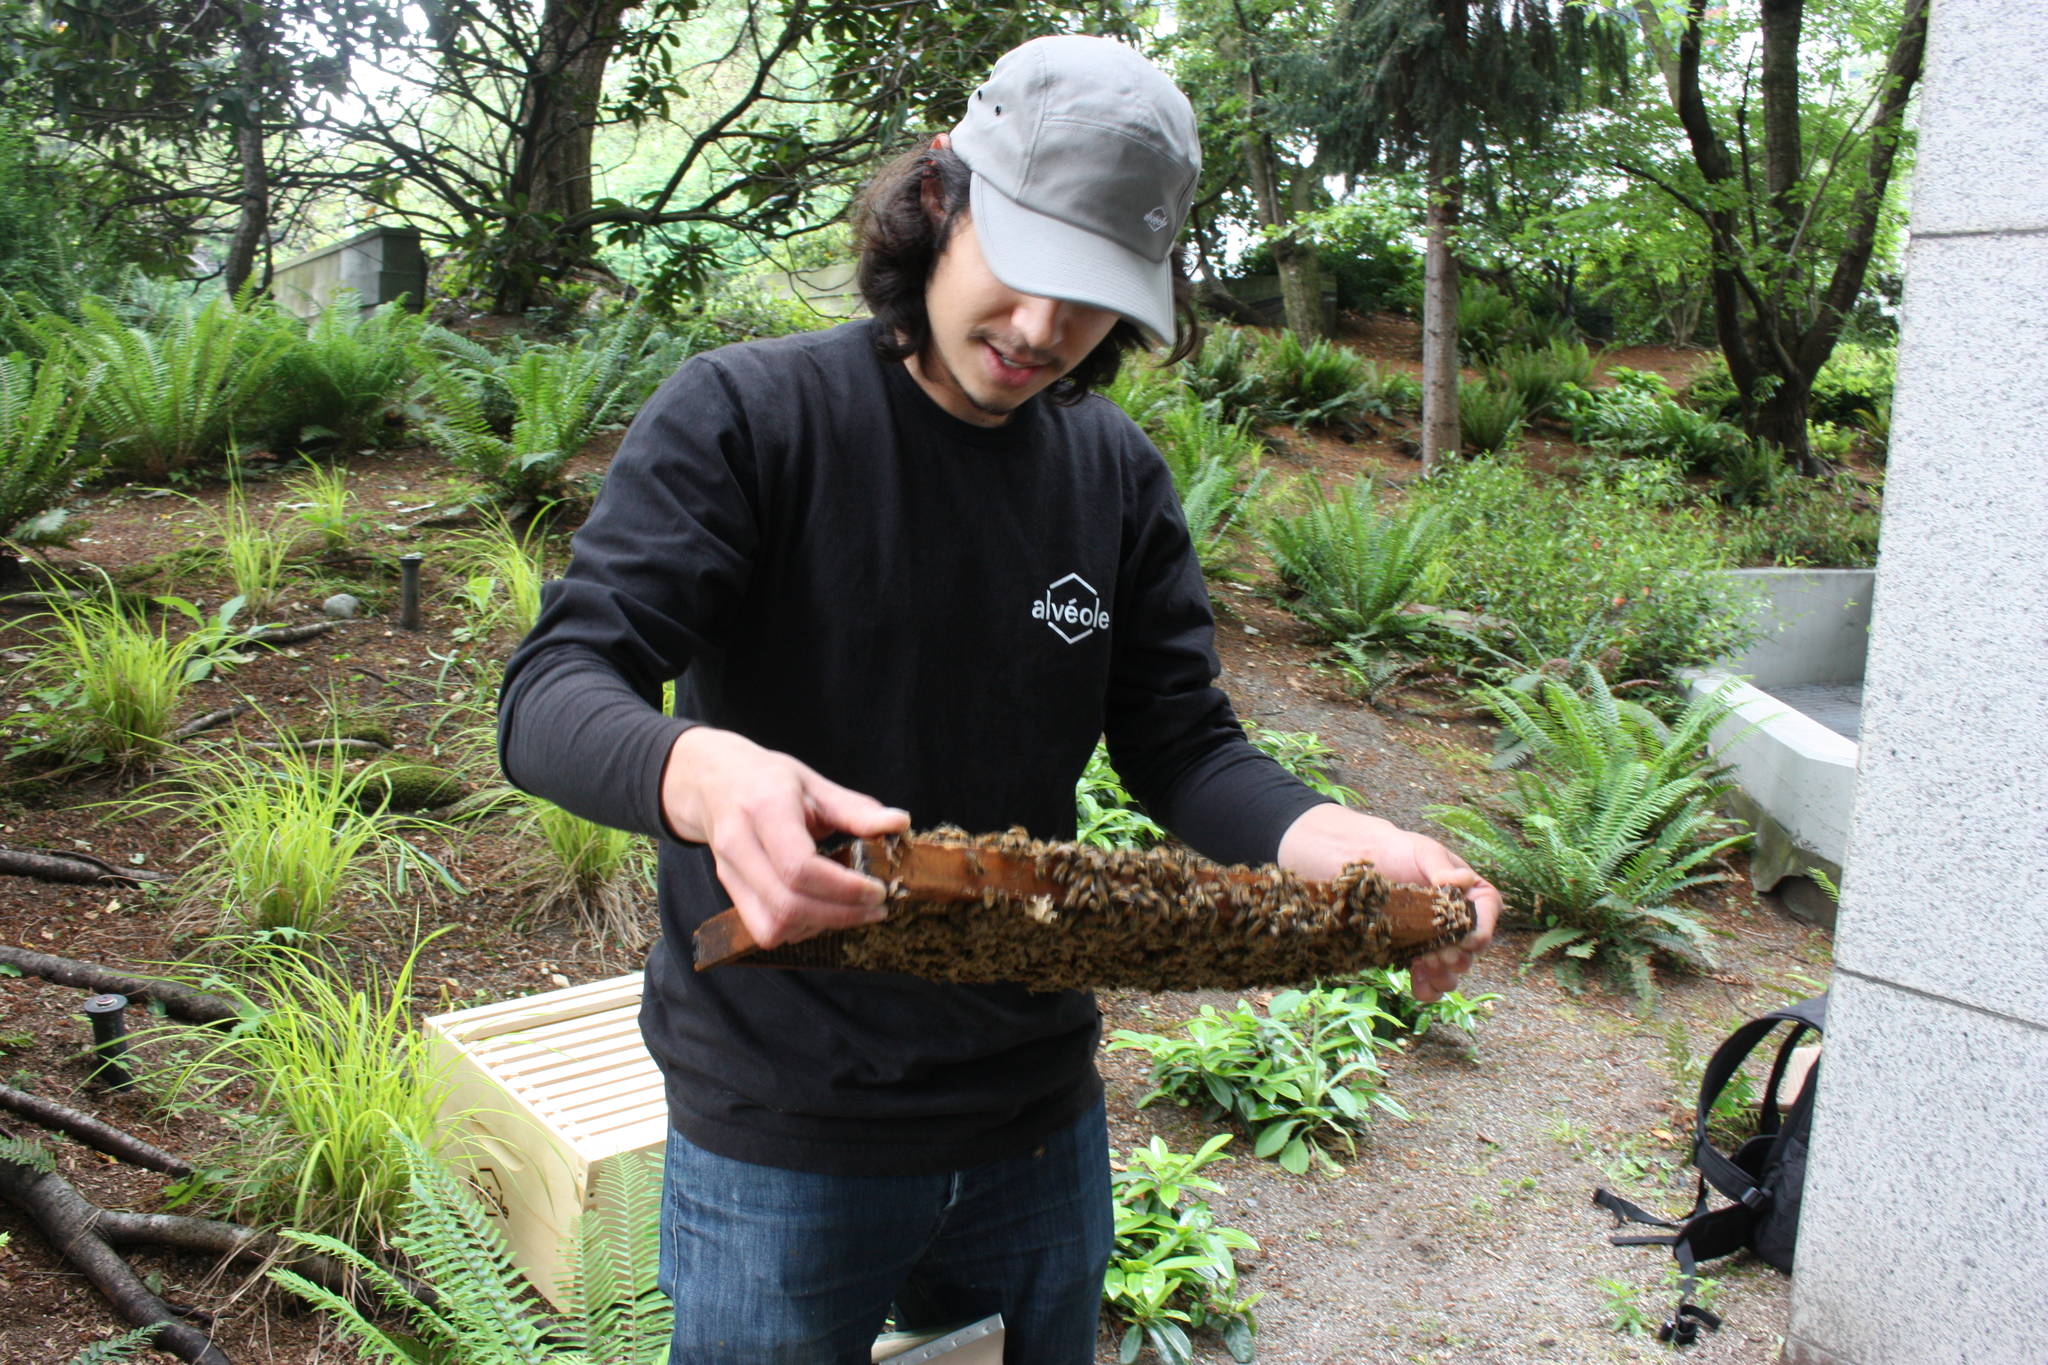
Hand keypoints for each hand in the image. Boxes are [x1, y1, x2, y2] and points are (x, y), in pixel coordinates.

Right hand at [661, 727, 910, 949]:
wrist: (712, 781)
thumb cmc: (767, 779)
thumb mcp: (813, 783)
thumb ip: (855, 809)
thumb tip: (899, 822)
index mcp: (764, 809)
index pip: (799, 867)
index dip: (843, 889)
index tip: (877, 890)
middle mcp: (739, 844)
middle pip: (788, 904)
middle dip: (840, 915)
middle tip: (876, 907)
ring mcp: (729, 872)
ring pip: (773, 926)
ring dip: (820, 925)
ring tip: (850, 908)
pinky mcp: (729, 890)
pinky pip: (764, 929)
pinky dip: (798, 929)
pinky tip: (820, 910)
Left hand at [1276, 802, 1499, 1002]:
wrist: (1356, 864)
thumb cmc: (1393, 850)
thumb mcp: (1420, 851)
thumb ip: (1441, 866)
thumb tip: (1464, 881)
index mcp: (1465, 890)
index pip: (1488, 909)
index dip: (1485, 928)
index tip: (1469, 940)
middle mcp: (1454, 918)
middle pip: (1471, 947)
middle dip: (1460, 957)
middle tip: (1441, 957)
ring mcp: (1433, 938)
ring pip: (1452, 967)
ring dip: (1445, 976)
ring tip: (1429, 969)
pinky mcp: (1411, 953)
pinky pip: (1426, 978)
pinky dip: (1426, 987)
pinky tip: (1418, 987)